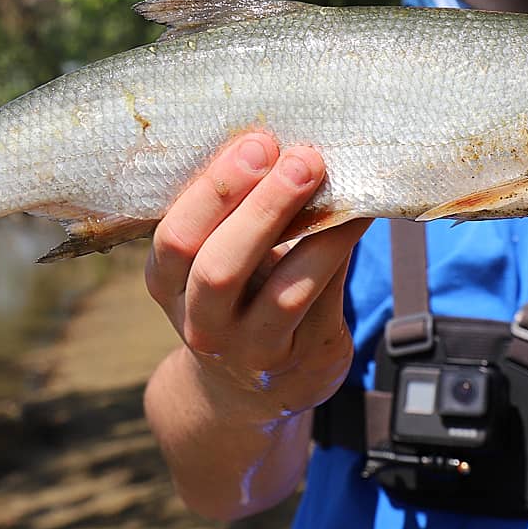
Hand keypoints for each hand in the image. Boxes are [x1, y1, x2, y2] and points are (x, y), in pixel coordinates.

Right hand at [144, 132, 370, 423]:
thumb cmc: (234, 293)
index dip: (215, 191)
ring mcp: (252, 350)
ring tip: (342, 187)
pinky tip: (360, 217)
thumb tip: (286, 141)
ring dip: (316, 236)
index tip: (257, 143)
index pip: (176, 238)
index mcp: (167, 283)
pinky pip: (326, 301)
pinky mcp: (303, 358)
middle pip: (220, 269)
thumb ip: (233, 212)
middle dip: (263, 208)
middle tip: (303, 159)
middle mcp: (201, 324)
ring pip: (283, 295)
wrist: (246, 388)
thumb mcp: (211, 257)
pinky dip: (342, 253)